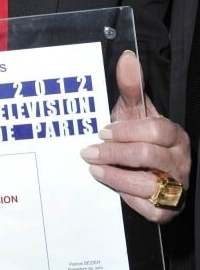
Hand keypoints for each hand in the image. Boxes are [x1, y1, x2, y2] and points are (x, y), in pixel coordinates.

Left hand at [80, 50, 189, 221]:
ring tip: (95, 169)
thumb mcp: (135, 113)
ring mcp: (176, 186)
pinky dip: (128, 198)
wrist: (150, 171)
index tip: (102, 132)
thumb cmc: (141, 138)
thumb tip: (127, 58)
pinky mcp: (167, 210)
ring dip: (115, 176)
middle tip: (88, 152)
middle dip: (113, 154)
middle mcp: (180, 160)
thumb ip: (131, 88)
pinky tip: (115, 187)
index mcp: (175, 135)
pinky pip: (148, 208)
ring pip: (146, 183)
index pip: (154, 130)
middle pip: (147, 155)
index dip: (125, 131)